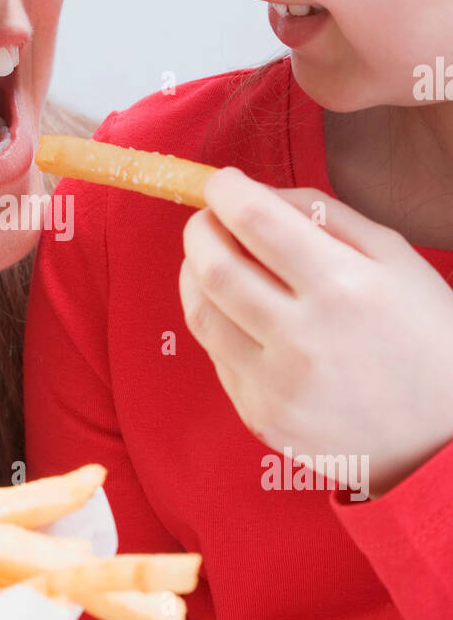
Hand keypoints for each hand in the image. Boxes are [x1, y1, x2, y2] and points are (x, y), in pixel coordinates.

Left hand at [179, 167, 452, 496]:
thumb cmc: (425, 335)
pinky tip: (238, 313)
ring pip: (202, 314)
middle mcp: (304, 339)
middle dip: (199, 229)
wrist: (442, 436)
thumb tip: (256, 193)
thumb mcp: (396, 258)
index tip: (222, 182)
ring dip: (193, 275)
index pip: (256, 222)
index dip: (225, 191)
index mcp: (343, 288)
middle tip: (207, 218)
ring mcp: (279, 386)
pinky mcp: (264, 420)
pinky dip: (218, 325)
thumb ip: (325, 215)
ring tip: (208, 259)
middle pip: (214, 268)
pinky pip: (218, 358)